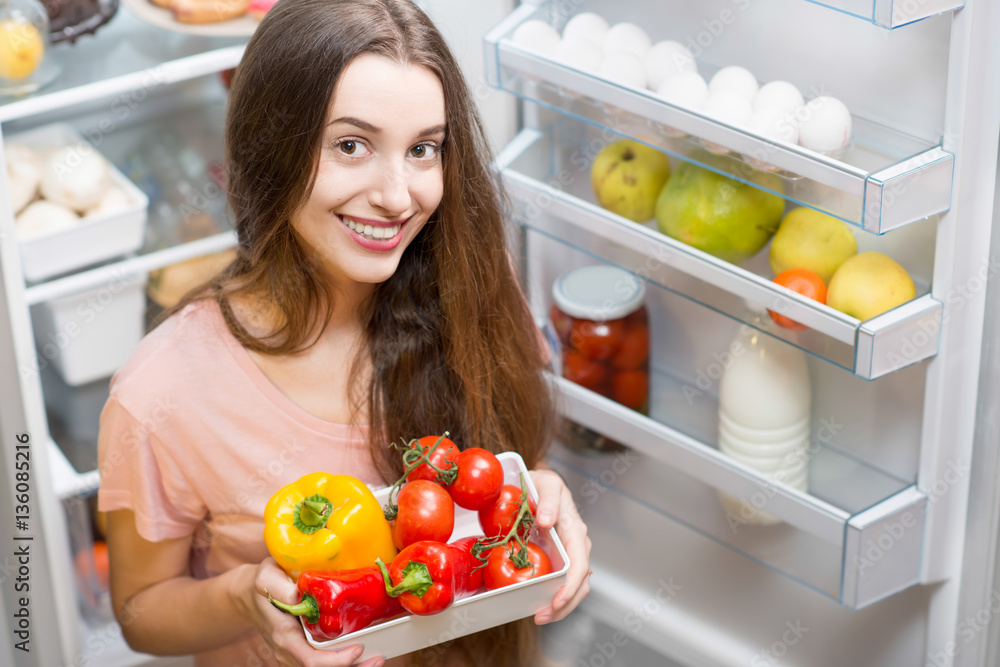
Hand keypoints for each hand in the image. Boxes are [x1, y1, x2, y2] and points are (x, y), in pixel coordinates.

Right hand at [241, 558, 386, 666]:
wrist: (249, 595)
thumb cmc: (262, 584)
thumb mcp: (266, 577)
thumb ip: (279, 586)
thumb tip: (297, 596)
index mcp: (285, 636)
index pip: (311, 661)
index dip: (336, 661)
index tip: (358, 648)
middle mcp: (290, 652)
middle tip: (379, 659)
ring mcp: (296, 654)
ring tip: (378, 659)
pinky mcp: (303, 651)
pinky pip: (324, 663)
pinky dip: (344, 662)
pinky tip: (364, 657)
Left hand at [528, 469, 591, 623]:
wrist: (539, 484)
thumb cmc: (542, 483)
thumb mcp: (545, 484)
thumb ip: (548, 500)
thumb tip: (548, 521)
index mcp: (576, 531)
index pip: (580, 565)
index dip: (571, 587)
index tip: (556, 601)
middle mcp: (578, 546)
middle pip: (581, 584)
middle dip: (565, 606)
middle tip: (541, 617)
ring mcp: (571, 554)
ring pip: (575, 587)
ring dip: (561, 607)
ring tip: (540, 616)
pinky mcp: (561, 559)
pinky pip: (563, 582)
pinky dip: (554, 597)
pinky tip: (539, 603)